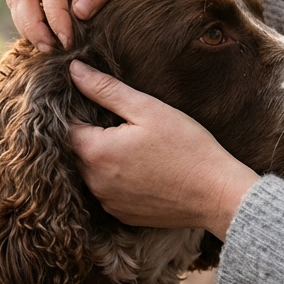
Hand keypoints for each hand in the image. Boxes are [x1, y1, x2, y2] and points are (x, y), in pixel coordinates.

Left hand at [68, 61, 259, 237]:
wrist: (216, 194)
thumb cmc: (186, 147)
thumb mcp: (147, 108)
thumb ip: (105, 89)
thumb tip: (74, 69)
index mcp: (95, 152)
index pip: (67, 126)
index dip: (79, 111)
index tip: (100, 105)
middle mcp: (93, 181)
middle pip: (77, 151)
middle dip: (90, 135)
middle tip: (119, 123)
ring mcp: (107, 201)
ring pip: (91, 172)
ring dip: (102, 158)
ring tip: (131, 146)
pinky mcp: (121, 215)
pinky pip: (107, 192)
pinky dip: (115, 179)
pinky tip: (140, 169)